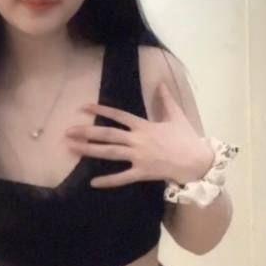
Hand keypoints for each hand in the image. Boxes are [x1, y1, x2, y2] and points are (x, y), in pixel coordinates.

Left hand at [65, 81, 213, 187]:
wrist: (197, 161)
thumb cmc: (186, 139)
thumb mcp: (177, 116)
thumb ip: (166, 99)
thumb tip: (161, 83)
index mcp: (144, 126)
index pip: (118, 115)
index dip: (101, 110)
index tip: (84, 108)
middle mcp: (138, 140)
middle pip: (108, 134)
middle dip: (87, 132)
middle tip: (68, 131)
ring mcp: (139, 156)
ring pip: (110, 152)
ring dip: (90, 150)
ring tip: (72, 148)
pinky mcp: (142, 172)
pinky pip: (122, 177)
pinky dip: (108, 181)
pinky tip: (93, 182)